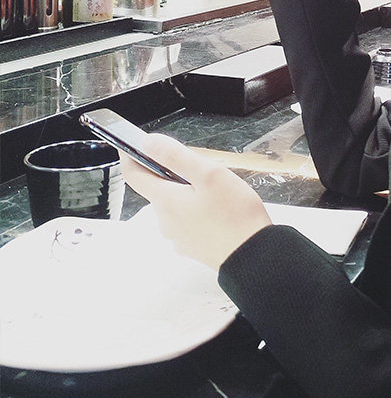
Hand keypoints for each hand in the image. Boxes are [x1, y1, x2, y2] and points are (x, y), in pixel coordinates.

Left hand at [119, 134, 269, 269]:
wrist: (253, 255)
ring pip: (174, 204)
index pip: (134, 175)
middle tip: (201, 167)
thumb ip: (176, 156)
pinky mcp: (191, 245)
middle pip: (158, 189)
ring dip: (186, 192)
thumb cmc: (234, 213)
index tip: (133, 143)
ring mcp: (177, 236)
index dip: (131, 156)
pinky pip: (185, 220)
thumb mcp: (209, 174)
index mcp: (165, 200)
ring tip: (216, 189)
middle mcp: (165, 220)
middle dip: (172, 173)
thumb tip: (148, 142)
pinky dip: (194, 209)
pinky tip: (218, 209)